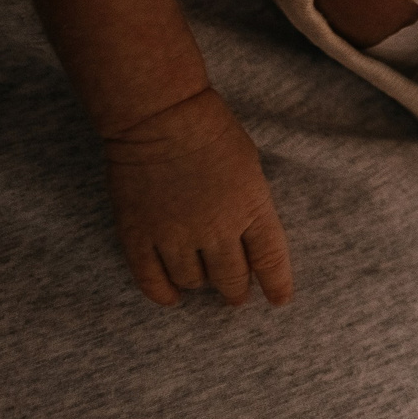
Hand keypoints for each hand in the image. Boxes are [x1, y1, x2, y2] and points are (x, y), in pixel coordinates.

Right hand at [100, 86, 292, 307]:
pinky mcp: (139, 237)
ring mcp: (175, 236)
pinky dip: (163, 294)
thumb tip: (248, 238)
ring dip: (201, 284)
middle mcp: (216, 230)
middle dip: (236, 290)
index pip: (270, 260)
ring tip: (203, 281)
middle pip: (231, 279)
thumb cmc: (212, 131)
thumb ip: (251, 205)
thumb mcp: (250, 167)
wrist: (161, 117)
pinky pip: (152, 281)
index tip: (279, 301)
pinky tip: (171, 297)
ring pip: (192, 282)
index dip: (277, 285)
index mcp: (251, 208)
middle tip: (236, 294)